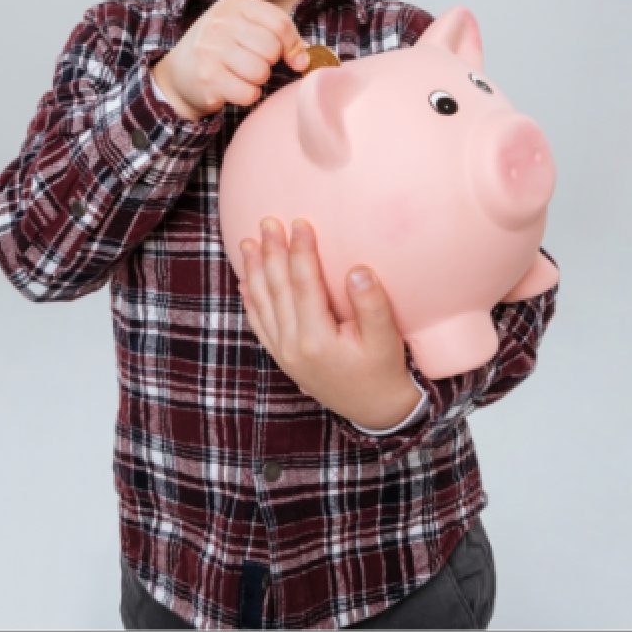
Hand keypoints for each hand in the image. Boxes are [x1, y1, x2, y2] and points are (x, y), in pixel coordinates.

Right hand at [150, 0, 308, 120]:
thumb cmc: (220, 52)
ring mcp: (211, 49)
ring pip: (261, 72)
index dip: (293, 45)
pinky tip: (232, 88)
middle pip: (272, 49)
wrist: (178, 75)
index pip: (280, 24)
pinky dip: (246, 96)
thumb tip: (307, 58)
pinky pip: (248, 93)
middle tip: (253, 66)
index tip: (292, 58)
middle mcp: (220, 22)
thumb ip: (278, 36)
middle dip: (270, 64)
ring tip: (240, 76)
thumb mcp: (246, 31)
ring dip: (257, 81)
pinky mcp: (207, 77)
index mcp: (234, 5)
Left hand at [237, 217, 422, 427]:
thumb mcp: (386, 339)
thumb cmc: (383, 371)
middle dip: (272, 253)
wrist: (374, 410)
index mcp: (317, 340)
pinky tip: (245, 281)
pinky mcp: (282, 358)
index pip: (304, 285)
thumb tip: (358, 271)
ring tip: (248, 242)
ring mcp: (283, 354)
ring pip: (263, 305)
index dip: (301, 251)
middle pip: (277, 290)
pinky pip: (260, 324)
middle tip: (267, 221)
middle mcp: (292, 347)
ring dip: (254, 271)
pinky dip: (251, 300)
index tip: (300, 222)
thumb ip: (372, 304)